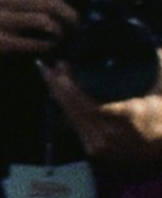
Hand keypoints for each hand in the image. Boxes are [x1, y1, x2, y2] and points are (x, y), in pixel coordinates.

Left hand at [37, 68, 161, 170]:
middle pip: (75, 107)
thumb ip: (157, 66)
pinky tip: (56, 91)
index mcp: (129, 117)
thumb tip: (153, 48)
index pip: (90, 102)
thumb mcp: (161, 88)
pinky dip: (65, 106)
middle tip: (49, 64)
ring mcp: (101, 145)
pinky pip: (75, 123)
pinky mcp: (94, 149)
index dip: (72, 84)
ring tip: (48, 73)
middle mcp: (112, 134)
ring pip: (72, 116)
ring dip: (58, 94)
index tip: (63, 64)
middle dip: (58, 84)